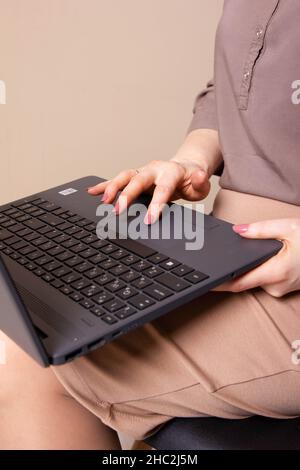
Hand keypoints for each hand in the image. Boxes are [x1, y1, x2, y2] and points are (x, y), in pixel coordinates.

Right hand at [87, 159, 209, 223]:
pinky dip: (104, 185)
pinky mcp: (134, 176)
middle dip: (127, 195)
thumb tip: (200, 176)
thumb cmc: (190, 180)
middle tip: (118, 211)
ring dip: (112, 188)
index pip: (162, 188)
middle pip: (138, 180)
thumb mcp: (201, 184)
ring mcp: (142, 172)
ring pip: (124, 176)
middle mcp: (154, 169)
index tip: (150, 219)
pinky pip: (117, 180)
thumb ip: (201, 182)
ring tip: (103, 201)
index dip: (156, 203)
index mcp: (170, 172)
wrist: (184, 169)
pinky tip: (92, 192)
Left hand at [216, 218, 299, 297]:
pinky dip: (261, 269)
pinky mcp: (284, 287)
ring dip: (252, 266)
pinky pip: (265, 279)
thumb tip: (238, 230)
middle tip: (238, 251)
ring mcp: (281, 289)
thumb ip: (261, 229)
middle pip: (245, 278)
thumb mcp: (289, 228)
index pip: (239, 283)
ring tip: (264, 251)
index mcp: (276, 272)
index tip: (208, 280)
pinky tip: (269, 258)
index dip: (220, 283)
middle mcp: (277, 286)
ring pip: (255, 278)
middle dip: (239, 265)